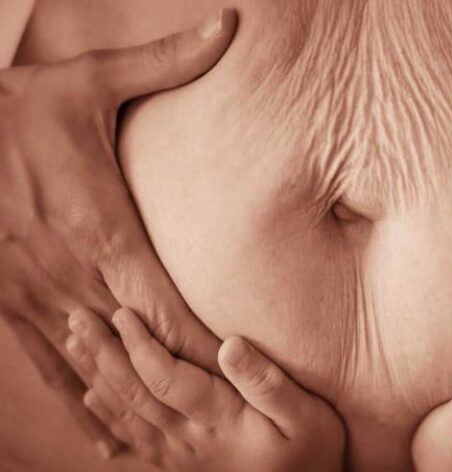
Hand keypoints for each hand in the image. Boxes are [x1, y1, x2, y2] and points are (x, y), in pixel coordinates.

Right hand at [0, 9, 236, 454]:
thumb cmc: (16, 108)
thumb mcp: (90, 78)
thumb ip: (168, 59)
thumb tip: (231, 25)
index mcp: (106, 233)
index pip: (170, 309)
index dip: (208, 350)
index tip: (242, 381)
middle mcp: (76, 278)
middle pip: (143, 350)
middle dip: (184, 389)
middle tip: (229, 428)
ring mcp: (39, 297)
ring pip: (99, 368)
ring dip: (139, 406)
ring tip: (179, 447)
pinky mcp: (11, 305)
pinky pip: (51, 366)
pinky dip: (82, 403)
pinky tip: (106, 438)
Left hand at [65, 307, 345, 470]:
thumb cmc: (311, 451)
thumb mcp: (307, 417)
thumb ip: (268, 383)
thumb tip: (230, 345)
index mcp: (218, 421)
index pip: (165, 378)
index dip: (139, 344)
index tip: (121, 311)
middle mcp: (189, 439)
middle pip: (134, 393)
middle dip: (103, 353)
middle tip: (78, 317)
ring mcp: (179, 455)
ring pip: (125, 414)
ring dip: (96, 376)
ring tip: (74, 344)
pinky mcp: (178, 463)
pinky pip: (131, 438)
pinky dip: (106, 415)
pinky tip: (92, 396)